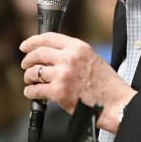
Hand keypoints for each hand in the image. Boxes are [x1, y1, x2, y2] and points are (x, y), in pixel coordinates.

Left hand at [21, 33, 135, 133]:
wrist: (115, 103)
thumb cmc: (106, 85)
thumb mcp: (92, 58)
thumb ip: (73, 54)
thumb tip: (52, 55)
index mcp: (78, 47)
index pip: (48, 38)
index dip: (32, 41)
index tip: (24, 46)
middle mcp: (69, 58)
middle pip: (37, 54)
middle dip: (27, 60)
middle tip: (25, 66)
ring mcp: (62, 75)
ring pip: (33, 72)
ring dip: (28, 77)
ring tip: (30, 81)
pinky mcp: (58, 92)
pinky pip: (35, 90)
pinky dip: (30, 92)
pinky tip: (32, 93)